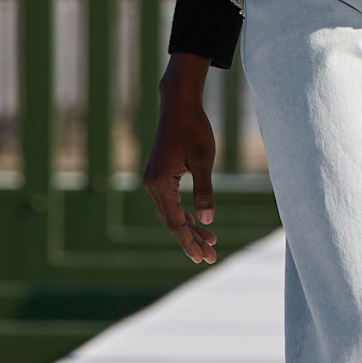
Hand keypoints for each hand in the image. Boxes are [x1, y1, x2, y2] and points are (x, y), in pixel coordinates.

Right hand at [143, 52, 217, 263]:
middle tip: (210, 257)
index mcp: (160, 183)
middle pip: (171, 222)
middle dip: (191, 240)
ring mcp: (152, 180)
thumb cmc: (194, 129)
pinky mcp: (157, 176)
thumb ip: (205, 193)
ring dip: (189, 229)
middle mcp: (151, 184)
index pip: (175, 222)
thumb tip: (207, 222)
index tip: (204, 257)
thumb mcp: (204, 161)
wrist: (179, 105)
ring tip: (210, 243)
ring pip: (170, 214)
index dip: (189, 241)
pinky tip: (197, 224)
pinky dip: (183, 214)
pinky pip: (169, 203)